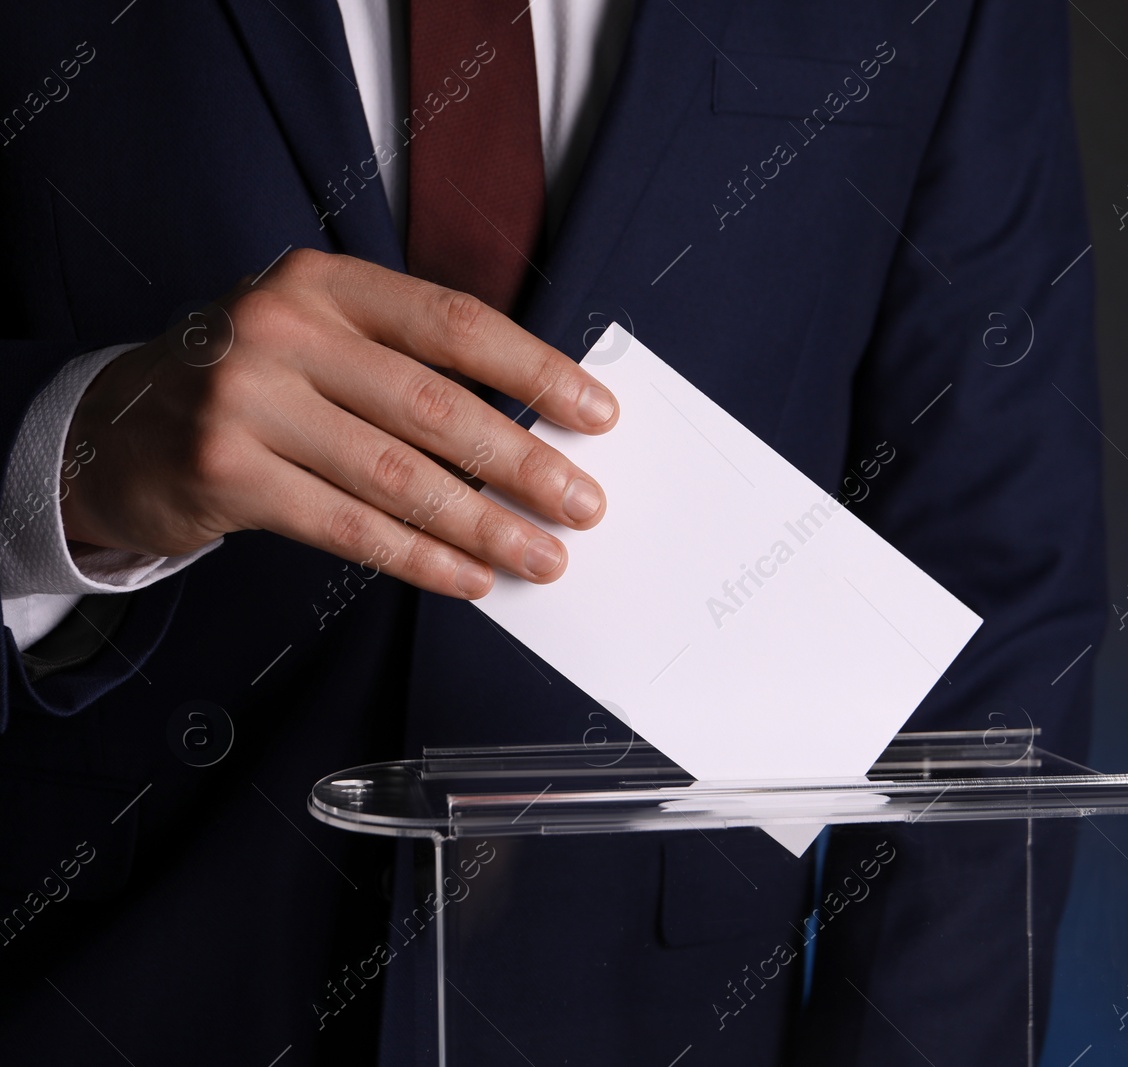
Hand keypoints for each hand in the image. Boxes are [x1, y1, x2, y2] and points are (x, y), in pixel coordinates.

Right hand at [61, 249, 617, 598]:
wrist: (114, 427)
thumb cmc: (253, 383)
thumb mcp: (320, 338)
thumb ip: (408, 363)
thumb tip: (537, 427)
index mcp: (325, 283)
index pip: (455, 323)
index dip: (537, 371)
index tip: (598, 414)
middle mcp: (283, 329)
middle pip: (435, 406)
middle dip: (524, 463)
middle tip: (585, 504)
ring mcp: (246, 400)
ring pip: (398, 476)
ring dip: (484, 525)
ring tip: (542, 554)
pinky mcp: (224, 473)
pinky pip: (350, 527)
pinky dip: (421, 559)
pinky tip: (470, 578)